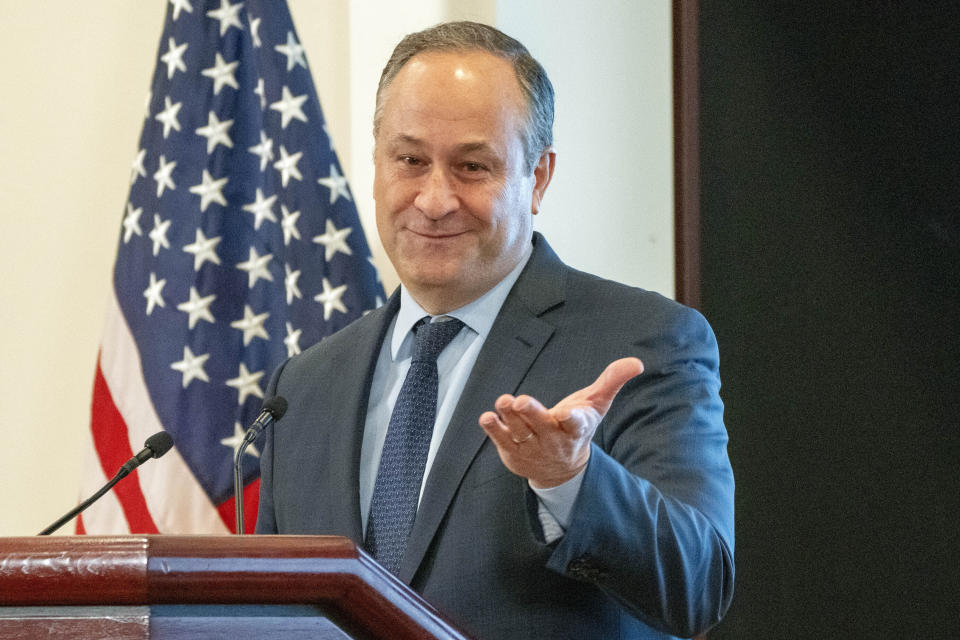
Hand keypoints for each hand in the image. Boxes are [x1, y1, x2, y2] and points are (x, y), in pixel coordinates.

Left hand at [478, 357, 643, 487]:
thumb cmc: (576, 427)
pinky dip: (494, 430)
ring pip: (520, 432)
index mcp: (575, 428)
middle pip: (542, 426)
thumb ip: (612, 381)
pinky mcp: (514, 452)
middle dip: (531, 413)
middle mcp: (553, 439)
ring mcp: (532, 447)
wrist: (561, 468)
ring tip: (502, 401)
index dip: (571, 418)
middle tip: (520, 400)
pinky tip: (487, 417)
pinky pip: (502, 440)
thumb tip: (637, 362)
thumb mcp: (596, 404)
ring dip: (509, 417)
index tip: (565, 413)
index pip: (576, 424)